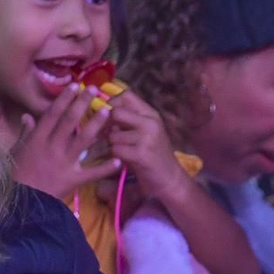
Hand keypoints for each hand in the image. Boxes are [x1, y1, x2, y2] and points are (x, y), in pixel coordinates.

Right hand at [9, 84, 121, 198]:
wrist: (21, 201)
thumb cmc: (16, 174)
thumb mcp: (17, 150)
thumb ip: (25, 133)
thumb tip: (27, 115)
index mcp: (37, 139)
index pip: (52, 114)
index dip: (64, 99)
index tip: (75, 85)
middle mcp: (51, 147)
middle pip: (69, 121)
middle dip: (82, 104)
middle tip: (95, 90)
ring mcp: (63, 163)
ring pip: (82, 141)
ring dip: (96, 125)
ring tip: (108, 112)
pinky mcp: (72, 180)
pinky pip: (91, 173)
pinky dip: (105, 168)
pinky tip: (119, 160)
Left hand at [101, 89, 195, 207]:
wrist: (170, 179)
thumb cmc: (154, 154)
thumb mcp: (146, 131)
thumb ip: (130, 119)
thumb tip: (103, 109)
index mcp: (151, 114)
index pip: (126, 95)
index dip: (112, 103)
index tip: (108, 115)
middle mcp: (151, 123)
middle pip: (116, 112)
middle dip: (107, 124)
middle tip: (109, 135)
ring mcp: (147, 138)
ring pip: (113, 135)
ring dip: (112, 145)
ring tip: (123, 151)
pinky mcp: (142, 154)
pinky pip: (116, 149)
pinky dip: (116, 156)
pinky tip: (125, 160)